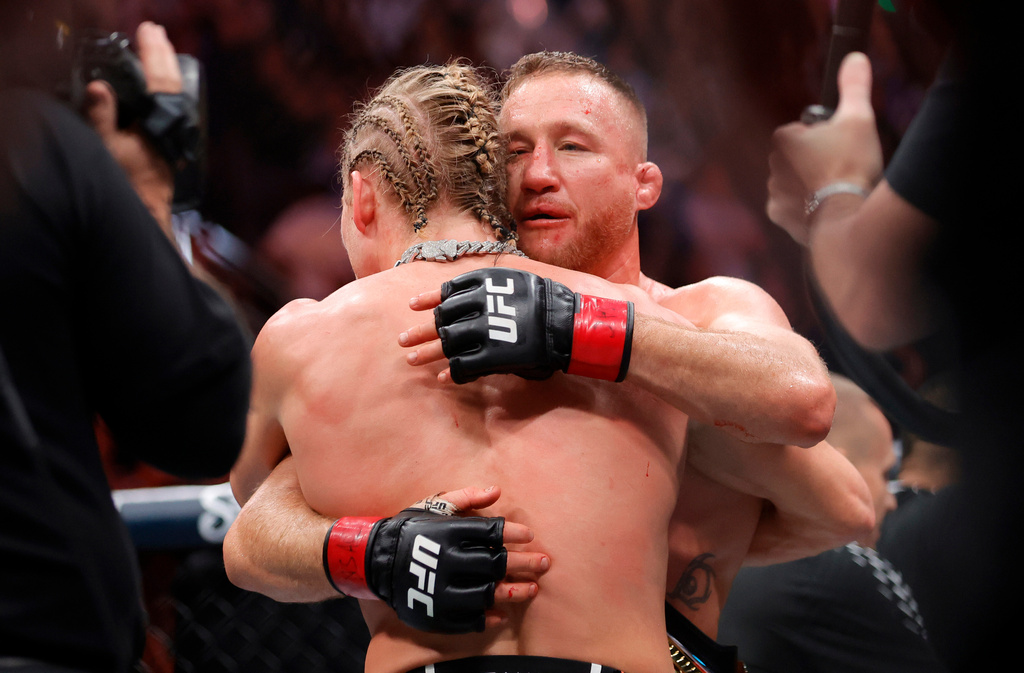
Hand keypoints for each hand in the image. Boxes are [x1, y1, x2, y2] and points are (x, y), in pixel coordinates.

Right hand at [83, 22, 180, 236]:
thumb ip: (101, 116)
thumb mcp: (106, 148)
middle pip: (171, 81)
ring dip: (166, 69)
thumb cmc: (128, 182)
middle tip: (156, 32)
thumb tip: (99, 87)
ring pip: (175, 93)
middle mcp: (172, 124)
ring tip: (160, 49)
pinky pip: (173, 106)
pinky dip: (166, 88)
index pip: (158, 78)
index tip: (148, 30)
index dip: (152, 52)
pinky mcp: (173, 141)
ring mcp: (175, 132)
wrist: (147, 209)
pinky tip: (162, 86)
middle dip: (162, 54)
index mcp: (158, 120)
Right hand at [323, 485, 546, 632]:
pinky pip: (469, 619)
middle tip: (545, 562)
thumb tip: (497, 490)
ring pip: (488, 593)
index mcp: (448, 533)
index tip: (529, 534)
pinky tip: (503, 612)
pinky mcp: (437, 613)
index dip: (514, 532)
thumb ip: (466, 498)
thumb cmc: (412, 529)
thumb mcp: (435, 506)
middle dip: (525, 562)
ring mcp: (442, 590)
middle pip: (496, 563)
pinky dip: (488, 617)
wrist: (376, 561)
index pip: (491, 532)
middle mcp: (447, 561)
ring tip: (533, 589)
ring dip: (514, 591)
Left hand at [400, 267, 632, 383]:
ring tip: (411, 360)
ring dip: (427, 352)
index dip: (428, 299)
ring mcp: (486, 330)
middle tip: (403, 340)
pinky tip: (443, 378)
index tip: (412, 305)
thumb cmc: (547, 301)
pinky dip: (452, 372)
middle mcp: (480, 304)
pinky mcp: (494, 355)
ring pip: (447, 342)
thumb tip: (467, 294)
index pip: (447, 290)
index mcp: (485, 282)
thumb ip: (490, 288)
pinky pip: (465, 365)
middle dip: (421, 330)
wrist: (570, 323)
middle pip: (442, 318)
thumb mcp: (516, 281)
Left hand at [766, 52, 882, 243]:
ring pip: (794, 182)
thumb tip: (854, 57)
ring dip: (809, 184)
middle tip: (841, 168)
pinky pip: (791, 207)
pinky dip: (805, 208)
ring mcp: (773, 192)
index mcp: (782, 139)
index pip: (802, 130)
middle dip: (815, 161)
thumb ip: (854, 86)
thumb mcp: (858, 117)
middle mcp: (771, 165)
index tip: (840, 147)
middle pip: (797, 157)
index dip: (825, 137)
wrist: (847, 215)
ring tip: (835, 189)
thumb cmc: (851, 165)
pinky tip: (825, 207)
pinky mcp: (779, 216)